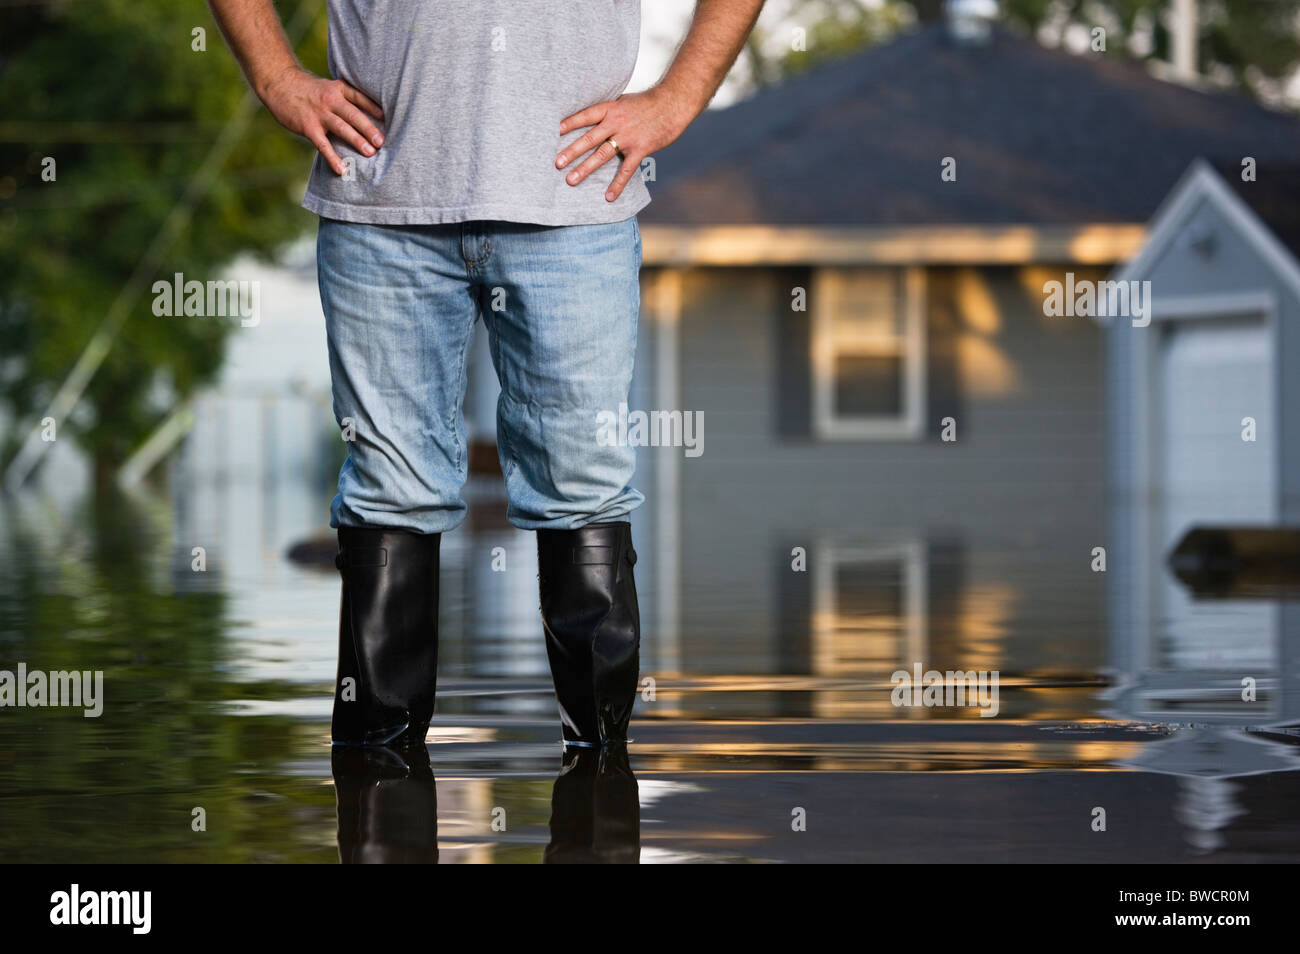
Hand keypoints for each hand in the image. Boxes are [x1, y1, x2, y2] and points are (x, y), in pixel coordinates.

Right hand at [259, 66, 384, 175]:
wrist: (279, 83)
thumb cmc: (309, 90)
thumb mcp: (329, 87)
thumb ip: (346, 100)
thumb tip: (370, 117)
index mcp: (339, 89)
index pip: (360, 98)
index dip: (374, 107)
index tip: (387, 118)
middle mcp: (331, 100)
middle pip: (353, 115)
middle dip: (369, 129)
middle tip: (382, 142)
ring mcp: (319, 113)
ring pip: (341, 128)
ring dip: (357, 141)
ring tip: (371, 153)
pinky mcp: (308, 127)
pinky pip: (323, 145)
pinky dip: (333, 158)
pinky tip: (342, 170)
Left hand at [556, 87, 691, 201]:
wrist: (673, 104)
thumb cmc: (648, 102)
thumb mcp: (624, 101)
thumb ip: (609, 112)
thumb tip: (593, 120)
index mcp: (611, 108)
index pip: (586, 116)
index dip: (570, 123)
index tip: (554, 131)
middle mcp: (616, 122)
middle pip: (589, 138)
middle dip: (571, 151)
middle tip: (557, 163)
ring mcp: (628, 137)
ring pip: (602, 154)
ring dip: (585, 168)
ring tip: (571, 180)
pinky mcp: (640, 149)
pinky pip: (626, 170)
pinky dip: (617, 184)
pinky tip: (608, 196)